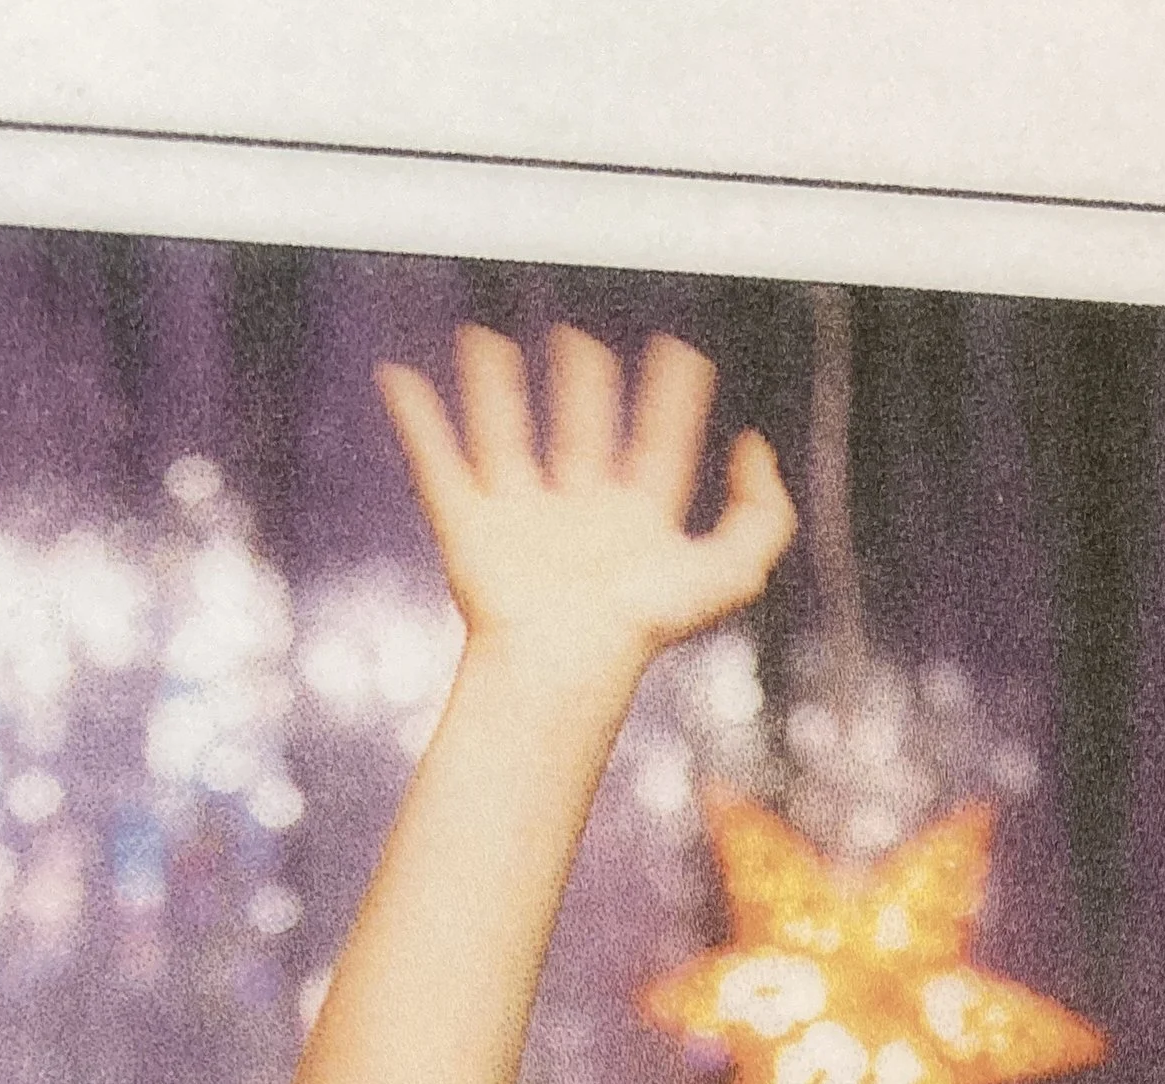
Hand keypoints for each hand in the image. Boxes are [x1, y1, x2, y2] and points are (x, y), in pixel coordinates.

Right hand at [376, 325, 796, 679]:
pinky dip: (415, 420)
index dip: (673, 403)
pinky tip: (401, 379)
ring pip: (504, 438)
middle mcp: (579, 519)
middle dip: (585, 389)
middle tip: (583, 342)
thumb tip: (755, 449)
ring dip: (494, 390)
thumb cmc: (642, 628)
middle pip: (582, 436)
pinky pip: (436, 463)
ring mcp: (520, 522)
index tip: (681, 356)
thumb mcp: (733, 572)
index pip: (659, 448)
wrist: (561, 661)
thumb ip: (764, 515)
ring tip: (485, 341)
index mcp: (638, 525)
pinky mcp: (468, 528)